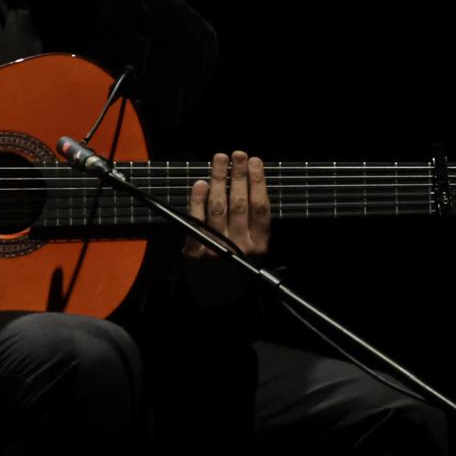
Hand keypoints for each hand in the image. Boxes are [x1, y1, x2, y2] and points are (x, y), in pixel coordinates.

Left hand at [183, 150, 269, 307]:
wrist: (216, 301)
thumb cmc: (239, 271)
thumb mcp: (256, 254)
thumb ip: (255, 226)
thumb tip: (251, 186)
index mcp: (259, 245)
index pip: (261, 208)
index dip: (258, 182)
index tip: (255, 162)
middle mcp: (239, 245)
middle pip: (239, 202)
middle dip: (238, 174)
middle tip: (237, 154)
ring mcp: (215, 247)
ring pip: (217, 206)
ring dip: (218, 179)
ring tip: (219, 159)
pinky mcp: (194, 249)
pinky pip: (196, 219)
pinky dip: (197, 199)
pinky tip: (200, 183)